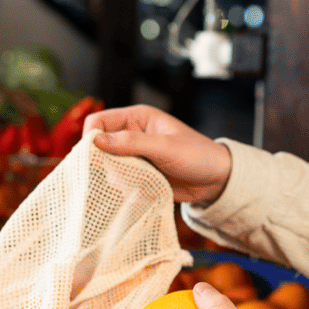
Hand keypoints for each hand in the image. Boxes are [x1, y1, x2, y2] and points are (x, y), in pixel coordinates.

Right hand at [85, 105, 232, 203]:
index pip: (99, 121)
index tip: (92, 157)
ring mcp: (135, 155)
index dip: (92, 137)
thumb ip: (132, 142)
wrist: (217, 180)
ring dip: (115, 176)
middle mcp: (132, 134)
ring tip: (136, 182)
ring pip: (107, 165)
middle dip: (102, 161)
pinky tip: (140, 190)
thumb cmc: (197, 156)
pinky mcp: (139, 173)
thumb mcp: (165, 147)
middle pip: (99, 145)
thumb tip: (97, 140)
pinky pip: (120, 180)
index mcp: (138, 118)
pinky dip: (124, 187)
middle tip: (116, 174)